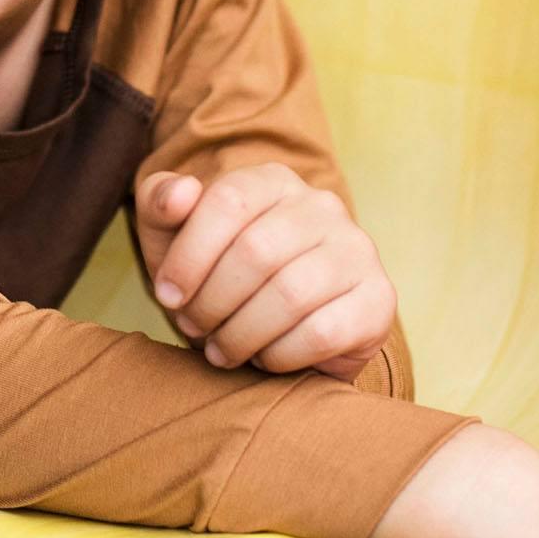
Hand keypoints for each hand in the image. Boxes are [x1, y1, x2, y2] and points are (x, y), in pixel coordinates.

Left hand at [135, 162, 395, 381]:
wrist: (277, 320)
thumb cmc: (215, 268)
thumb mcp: (172, 232)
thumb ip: (161, 203)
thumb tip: (180, 193)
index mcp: (271, 180)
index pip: (227, 203)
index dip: (189, 256)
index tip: (166, 295)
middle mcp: (322, 206)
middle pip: (256, 252)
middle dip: (212, 301)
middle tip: (192, 327)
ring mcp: (357, 251)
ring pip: (290, 295)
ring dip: (241, 333)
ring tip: (220, 349)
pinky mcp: (378, 300)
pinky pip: (323, 332)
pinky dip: (280, 354)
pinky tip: (263, 357)